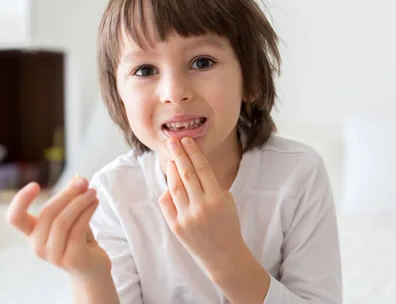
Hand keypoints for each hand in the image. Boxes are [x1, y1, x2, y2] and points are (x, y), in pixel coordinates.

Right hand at [6, 177, 110, 278]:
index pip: (15, 218)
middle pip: (47, 213)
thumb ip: (72, 200)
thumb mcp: (73, 217)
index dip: (20, 201)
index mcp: (33, 233)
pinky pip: (77, 229)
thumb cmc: (79, 240)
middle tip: (84, 182)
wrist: (92, 268)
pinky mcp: (72, 258)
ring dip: (80, 202)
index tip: (35, 185)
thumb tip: (78, 178)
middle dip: (67, 194)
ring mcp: (53, 254)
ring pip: (62, 221)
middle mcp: (38, 245)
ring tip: (92, 192)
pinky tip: (95, 203)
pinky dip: (87, 212)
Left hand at [159, 137, 248, 277]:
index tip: (187, 140)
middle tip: (172, 140)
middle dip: (179, 154)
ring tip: (171, 159)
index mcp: (216, 198)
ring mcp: (187, 217)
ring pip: (174, 187)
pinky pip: (167, 204)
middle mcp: (200, 206)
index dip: (193, 152)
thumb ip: (211, 185)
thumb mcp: (227, 201)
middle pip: (186, 173)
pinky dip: (167, 192)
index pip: (202, 169)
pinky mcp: (176, 227)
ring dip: (172, 170)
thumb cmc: (228, 224)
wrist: (224, 256)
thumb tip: (191, 169)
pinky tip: (170, 184)